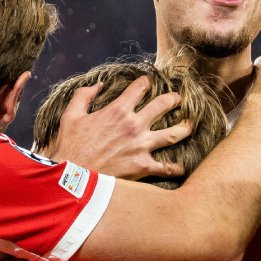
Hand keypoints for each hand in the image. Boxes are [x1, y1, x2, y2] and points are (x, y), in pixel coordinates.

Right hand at [42, 76, 190, 179]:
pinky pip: (166, 167)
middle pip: (163, 105)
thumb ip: (83, 96)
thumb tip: (97, 85)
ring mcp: (141, 146)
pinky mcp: (143, 166)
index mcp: (117, 110)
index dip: (145, 82)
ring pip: (173, 133)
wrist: (73, 177)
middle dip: (173, 99)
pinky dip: (175, 168)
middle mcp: (134, 125)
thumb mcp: (70, 116)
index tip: (148, 82)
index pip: (139, 88)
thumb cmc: (70, 147)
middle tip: (177, 99)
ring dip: (184, 127)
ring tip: (190, 125)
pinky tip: (181, 167)